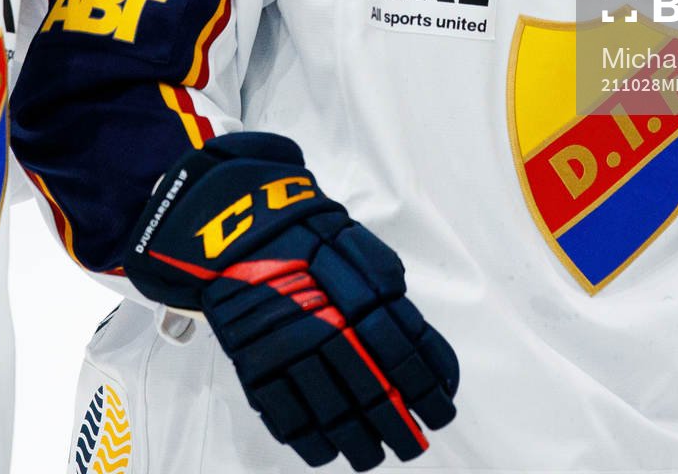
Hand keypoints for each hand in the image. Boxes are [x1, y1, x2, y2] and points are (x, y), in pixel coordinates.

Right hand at [123, 132, 458, 469]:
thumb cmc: (309, 240)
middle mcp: (327, 326)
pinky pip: (287, 418)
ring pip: (333, 415)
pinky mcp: (254, 365)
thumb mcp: (368, 259)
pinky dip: (311, 443)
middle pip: (373, 395)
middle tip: (412, 445)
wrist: (239, 227)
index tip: (439, 415)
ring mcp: (288, 350)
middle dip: (399, 429)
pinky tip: (329, 450)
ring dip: (360, 445)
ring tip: (373, 455)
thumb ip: (399, 310)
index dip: (428, 395)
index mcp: (360, 296)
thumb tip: (433, 366)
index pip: (406, 359)